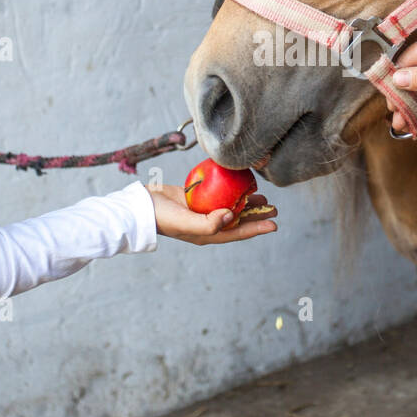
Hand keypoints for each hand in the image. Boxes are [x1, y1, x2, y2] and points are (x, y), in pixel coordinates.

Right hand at [147, 184, 277, 244]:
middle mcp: (208, 223)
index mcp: (208, 233)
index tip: (275, 224)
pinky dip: (229, 190)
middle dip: (256, 215)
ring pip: (230, 207)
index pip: (238, 232)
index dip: (257, 228)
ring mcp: (202, 211)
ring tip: (262, 197)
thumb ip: (209, 224)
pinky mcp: (195, 198)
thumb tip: (231, 216)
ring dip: (246, 203)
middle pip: (238, 220)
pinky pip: (217, 195)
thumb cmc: (162, 218)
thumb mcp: (187, 224)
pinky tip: (237, 183)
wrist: (141, 206)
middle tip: (274, 207)